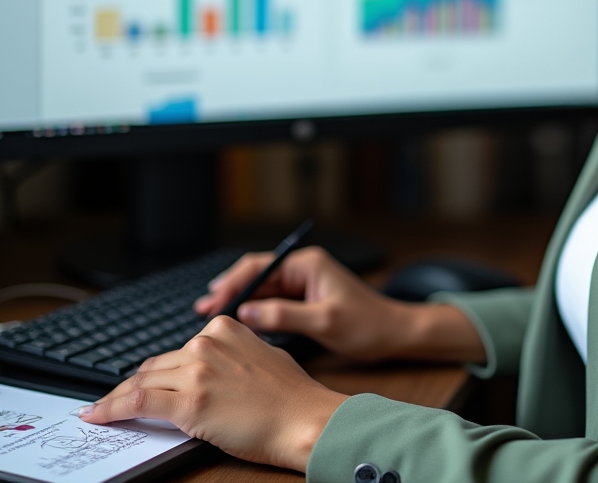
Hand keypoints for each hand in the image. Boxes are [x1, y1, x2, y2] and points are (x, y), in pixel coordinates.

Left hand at [78, 316, 343, 470]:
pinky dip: (110, 408)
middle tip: (115, 401)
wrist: (302, 418)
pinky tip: (96, 414)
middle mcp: (207, 343)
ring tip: (99, 410)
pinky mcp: (188, 403)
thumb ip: (229, 355)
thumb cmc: (289, 394)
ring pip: (140, 384)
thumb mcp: (260, 356)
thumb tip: (206, 371)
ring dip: (116, 399)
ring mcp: (196, 371)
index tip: (139, 380)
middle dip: (134, 386)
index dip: (156, 371)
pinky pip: (136, 402)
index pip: (176, 350)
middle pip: (155, 366)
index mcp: (224, 327)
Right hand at [194, 246, 484, 364]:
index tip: (212, 300)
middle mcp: (304, 269)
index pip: (260, 266)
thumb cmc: (367, 324)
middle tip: (203, 311)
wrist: (394, 333)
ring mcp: (304, 284)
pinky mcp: (306, 300)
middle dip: (230, 292)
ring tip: (211, 318)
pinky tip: (238, 325)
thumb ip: (285, 316)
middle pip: (257, 276)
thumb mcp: (325, 322)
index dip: (233, 282)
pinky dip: (255, 312)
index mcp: (308, 264)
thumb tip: (247, 312)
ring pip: (262, 290)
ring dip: (239, 302)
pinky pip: (273, 302)